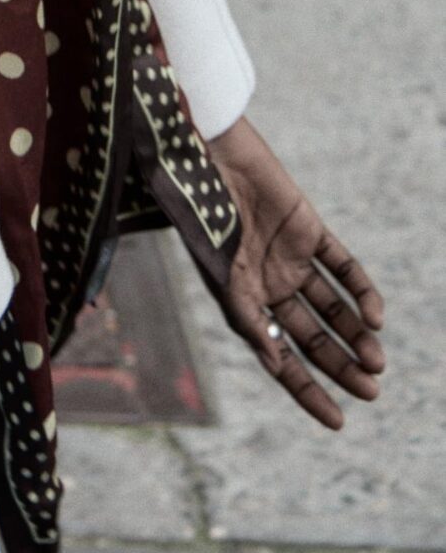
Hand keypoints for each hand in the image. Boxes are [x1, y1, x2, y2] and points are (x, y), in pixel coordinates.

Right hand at [205, 114, 385, 428]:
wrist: (206, 157)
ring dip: (356, 334)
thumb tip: (277, 366)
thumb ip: (248, 320)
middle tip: (371, 390)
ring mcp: (291, 257)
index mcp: (245, 303)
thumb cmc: (202, 217)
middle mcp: (271, 285)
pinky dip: (361, 291)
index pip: (283, 358)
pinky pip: (343, 266)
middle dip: (341, 366)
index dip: (308, 391)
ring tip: (377, 360)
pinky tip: (374, 315)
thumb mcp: (221, 277)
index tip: (338, 421)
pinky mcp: (309, 229)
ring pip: (333, 307)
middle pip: (314, 337)